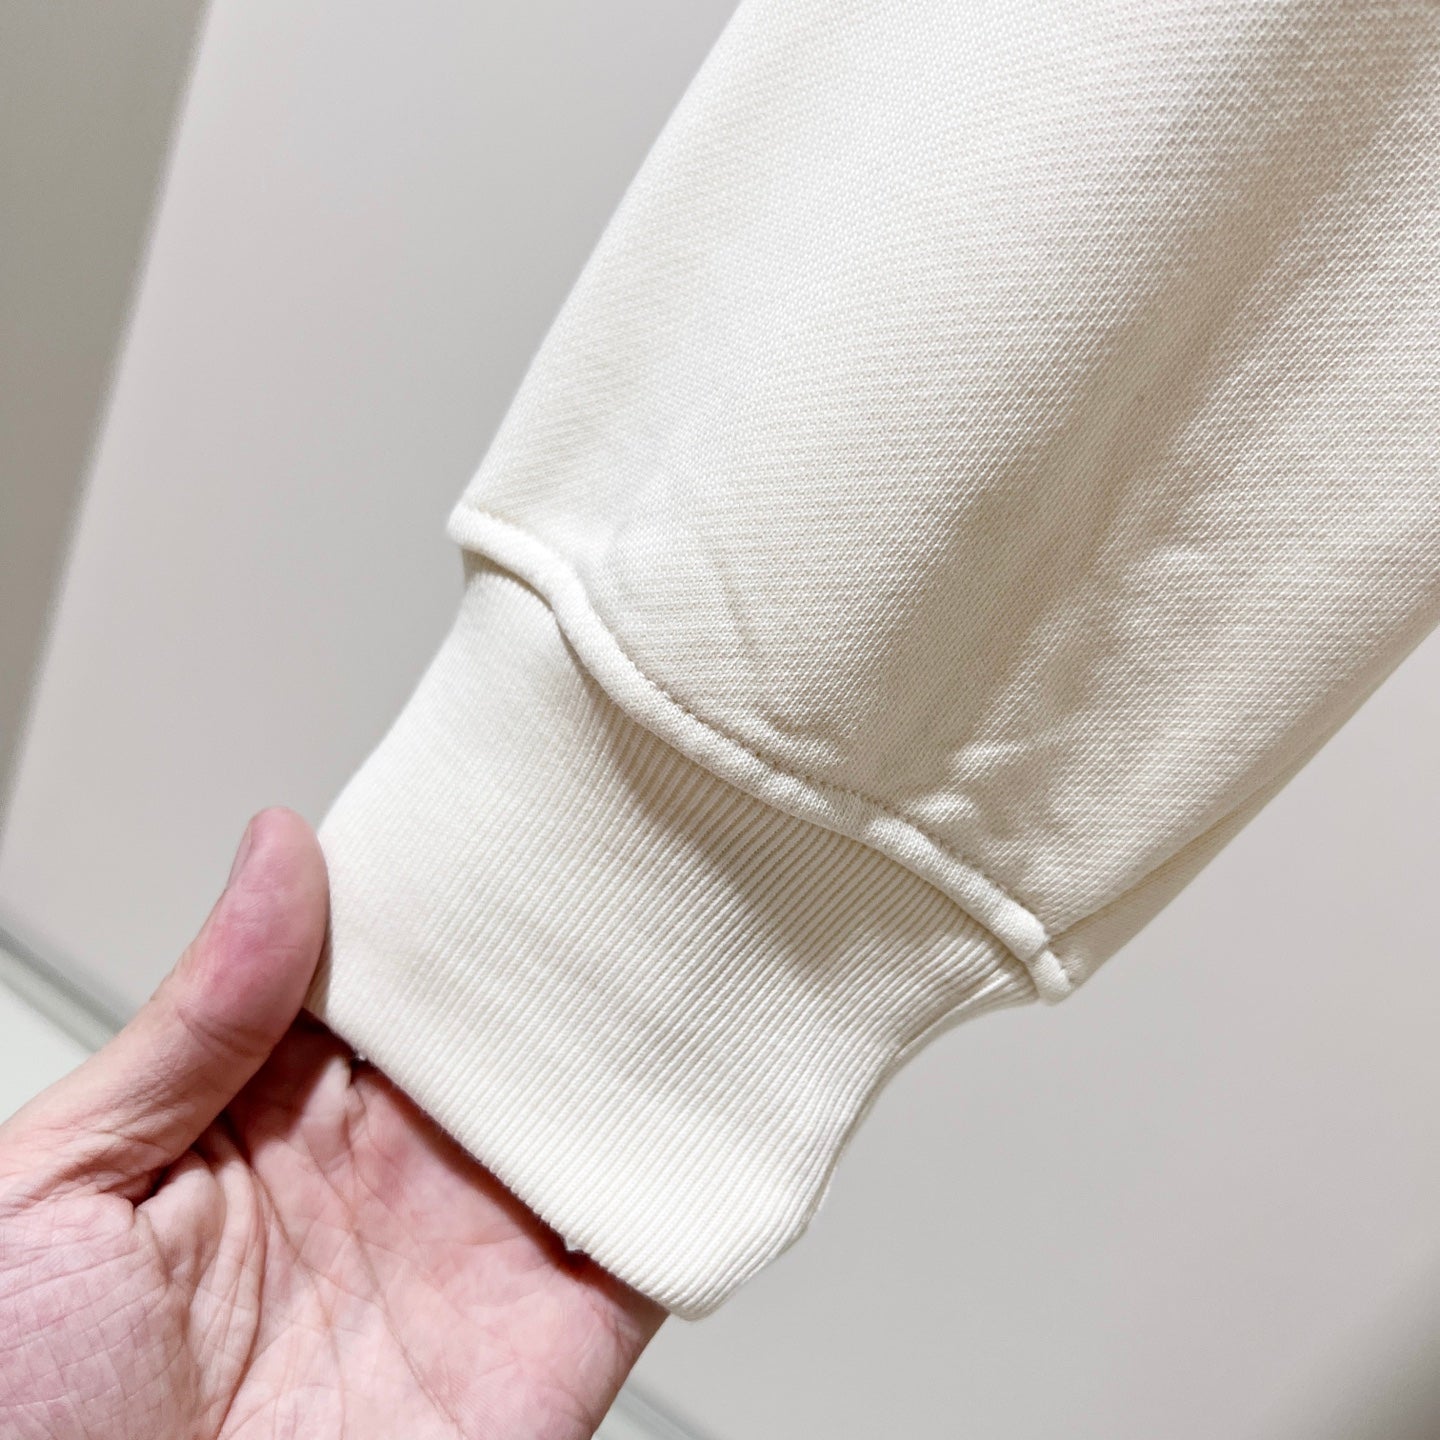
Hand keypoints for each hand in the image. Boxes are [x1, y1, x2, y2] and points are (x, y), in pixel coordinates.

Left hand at [0, 808, 664, 1437]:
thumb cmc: (27, 1435)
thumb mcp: (53, 1194)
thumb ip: (189, 1025)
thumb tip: (277, 857)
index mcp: (271, 1120)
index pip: (383, 964)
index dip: (437, 883)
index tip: (490, 800)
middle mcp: (387, 1173)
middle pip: (496, 1018)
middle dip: (554, 928)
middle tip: (608, 827)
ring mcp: (477, 1252)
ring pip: (586, 1100)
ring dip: (640, 1019)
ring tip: (683, 911)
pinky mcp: (557, 1340)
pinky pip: (650, 1236)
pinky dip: (696, 1158)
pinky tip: (719, 1068)